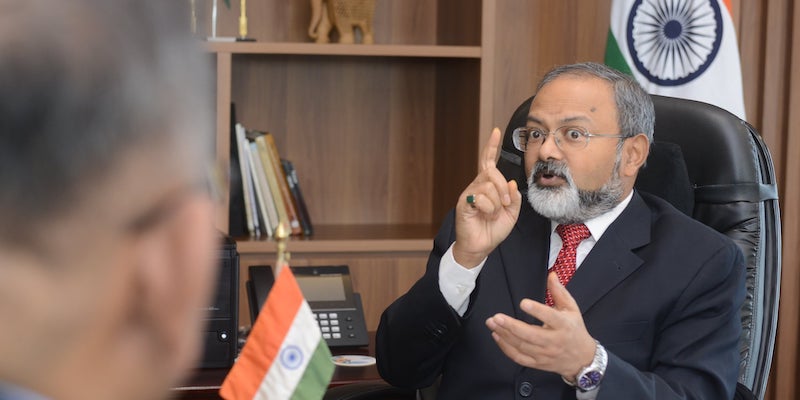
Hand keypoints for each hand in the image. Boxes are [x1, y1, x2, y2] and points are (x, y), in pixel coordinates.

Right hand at [452, 128, 521, 267]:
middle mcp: (477, 185)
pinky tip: (485, 215)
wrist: (481, 247)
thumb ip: (513, 197)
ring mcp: (470, 193)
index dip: (491, 146)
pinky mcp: (465, 202)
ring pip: (489, 186)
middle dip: (503, 188)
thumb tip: (510, 182)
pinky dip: (489, 209)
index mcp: (488, 186)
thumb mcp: (511, 213)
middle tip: (505, 204)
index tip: (495, 131)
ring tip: (493, 214)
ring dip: (497, 203)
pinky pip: (482, 198)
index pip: (488, 161)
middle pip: (492, 172)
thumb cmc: (493, 229)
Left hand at [485, 272, 596, 378]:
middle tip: (496, 317)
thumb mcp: (571, 308)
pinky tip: (497, 336)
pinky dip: (506, 348)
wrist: (582, 358)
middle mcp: (554, 341)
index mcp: (564, 325)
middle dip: (512, 326)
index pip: (550, 317)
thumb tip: (551, 275)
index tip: (523, 303)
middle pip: (531, 335)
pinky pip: (519, 357)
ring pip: (522, 346)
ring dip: (504, 334)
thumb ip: (559, 291)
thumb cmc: (574, 330)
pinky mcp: (537, 363)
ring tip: (492, 323)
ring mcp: (544, 354)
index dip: (537, 310)